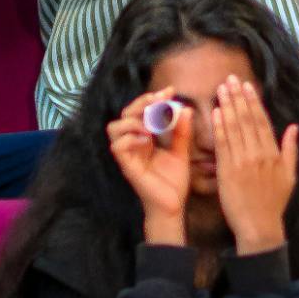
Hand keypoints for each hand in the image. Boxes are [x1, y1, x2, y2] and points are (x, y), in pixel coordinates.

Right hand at [107, 87, 193, 243]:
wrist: (173, 206)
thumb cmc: (174, 181)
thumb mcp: (181, 151)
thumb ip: (182, 131)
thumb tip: (185, 108)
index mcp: (145, 137)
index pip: (141, 110)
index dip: (152, 98)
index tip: (169, 91)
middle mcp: (133, 143)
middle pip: (125, 113)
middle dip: (141, 103)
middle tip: (159, 101)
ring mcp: (128, 154)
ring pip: (114, 127)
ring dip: (133, 121)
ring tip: (151, 125)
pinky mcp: (127, 166)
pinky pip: (117, 146)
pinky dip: (131, 138)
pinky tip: (147, 140)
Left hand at [211, 77, 297, 254]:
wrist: (259, 226)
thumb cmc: (274, 202)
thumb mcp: (290, 176)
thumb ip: (291, 149)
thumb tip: (294, 126)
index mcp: (273, 154)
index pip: (262, 121)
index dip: (254, 102)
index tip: (247, 85)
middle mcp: (258, 154)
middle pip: (247, 120)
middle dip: (238, 97)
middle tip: (230, 78)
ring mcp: (241, 161)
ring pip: (234, 128)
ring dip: (227, 106)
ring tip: (222, 88)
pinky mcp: (226, 171)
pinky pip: (222, 144)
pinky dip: (219, 127)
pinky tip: (216, 112)